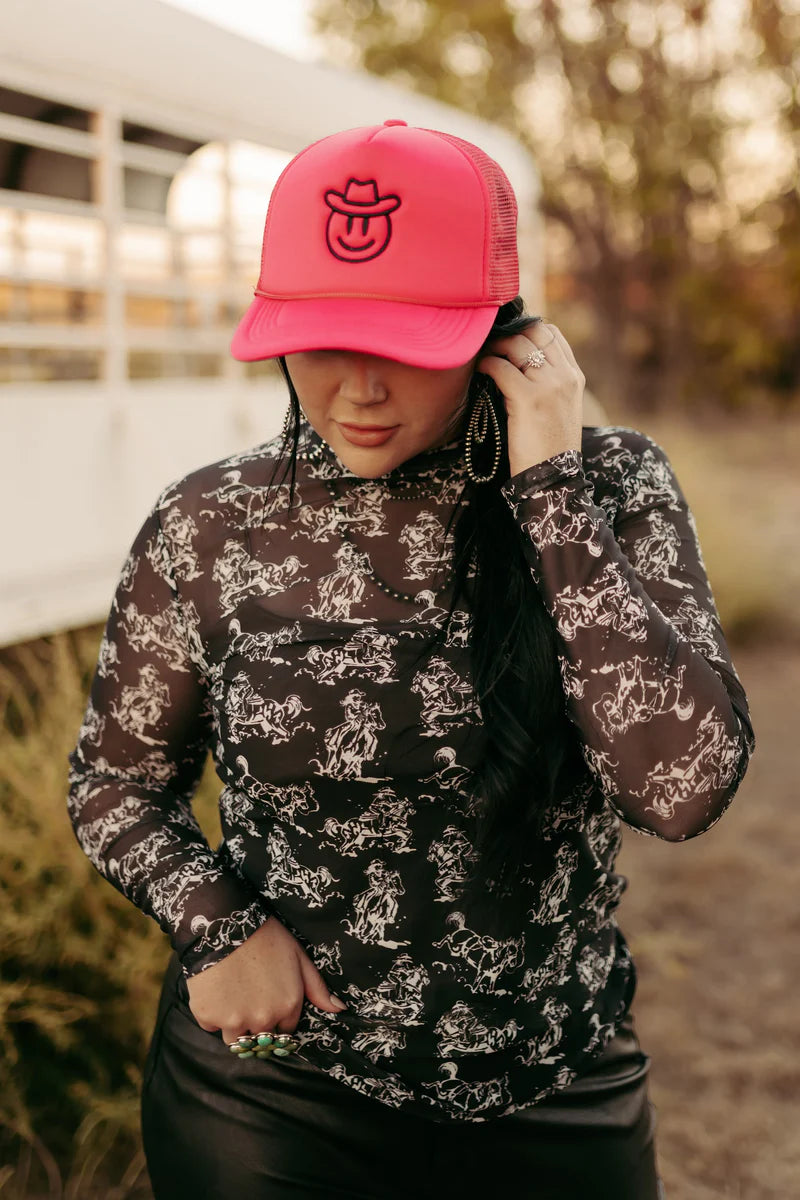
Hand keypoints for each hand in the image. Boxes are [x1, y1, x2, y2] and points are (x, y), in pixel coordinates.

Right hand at [185, 915, 346, 1044]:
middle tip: (249, 999)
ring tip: (232, 997)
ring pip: (235, 1040)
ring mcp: (234, 1021)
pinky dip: (212, 1014)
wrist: (224, 923)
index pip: (286, 1031)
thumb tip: (339, 1009)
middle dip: (257, 1025)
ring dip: (234, 1025)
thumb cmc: (264, 936)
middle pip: (261, 1039)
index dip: (278, 1018)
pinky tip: (215, 990)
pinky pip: (211, 1025)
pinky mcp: (208, 1017)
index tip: (268, 1003)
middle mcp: (263, 1019)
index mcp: (288, 1006)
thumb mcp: (298, 956)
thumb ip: (317, 988)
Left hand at [477, 320, 583, 477]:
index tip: (510, 339)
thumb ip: (547, 384)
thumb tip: (516, 365)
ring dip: (496, 346)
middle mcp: (565, 376)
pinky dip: (487, 364)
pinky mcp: (527, 397)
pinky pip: (501, 367)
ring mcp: (548, 385)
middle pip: (534, 333)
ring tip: (484, 355)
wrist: (553, 478)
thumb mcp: (559, 409)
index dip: (529, 330)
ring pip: (517, 345)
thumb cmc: (550, 448)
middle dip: (510, 334)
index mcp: (575, 377)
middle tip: (491, 343)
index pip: (553, 335)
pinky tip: (480, 371)